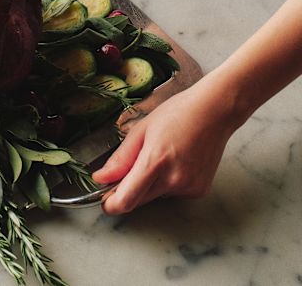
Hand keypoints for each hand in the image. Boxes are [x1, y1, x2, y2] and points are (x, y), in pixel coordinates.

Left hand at [92, 78, 236, 214]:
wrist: (214, 111)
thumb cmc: (177, 114)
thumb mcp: (141, 130)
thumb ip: (120, 159)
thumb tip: (100, 178)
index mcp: (155, 162)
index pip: (127, 200)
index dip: (111, 204)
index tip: (104, 200)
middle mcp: (174, 180)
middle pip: (139, 201)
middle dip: (127, 191)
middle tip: (130, 168)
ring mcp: (189, 187)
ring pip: (155, 196)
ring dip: (148, 185)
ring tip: (160, 156)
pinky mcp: (199, 190)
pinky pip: (172, 193)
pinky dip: (167, 183)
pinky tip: (175, 162)